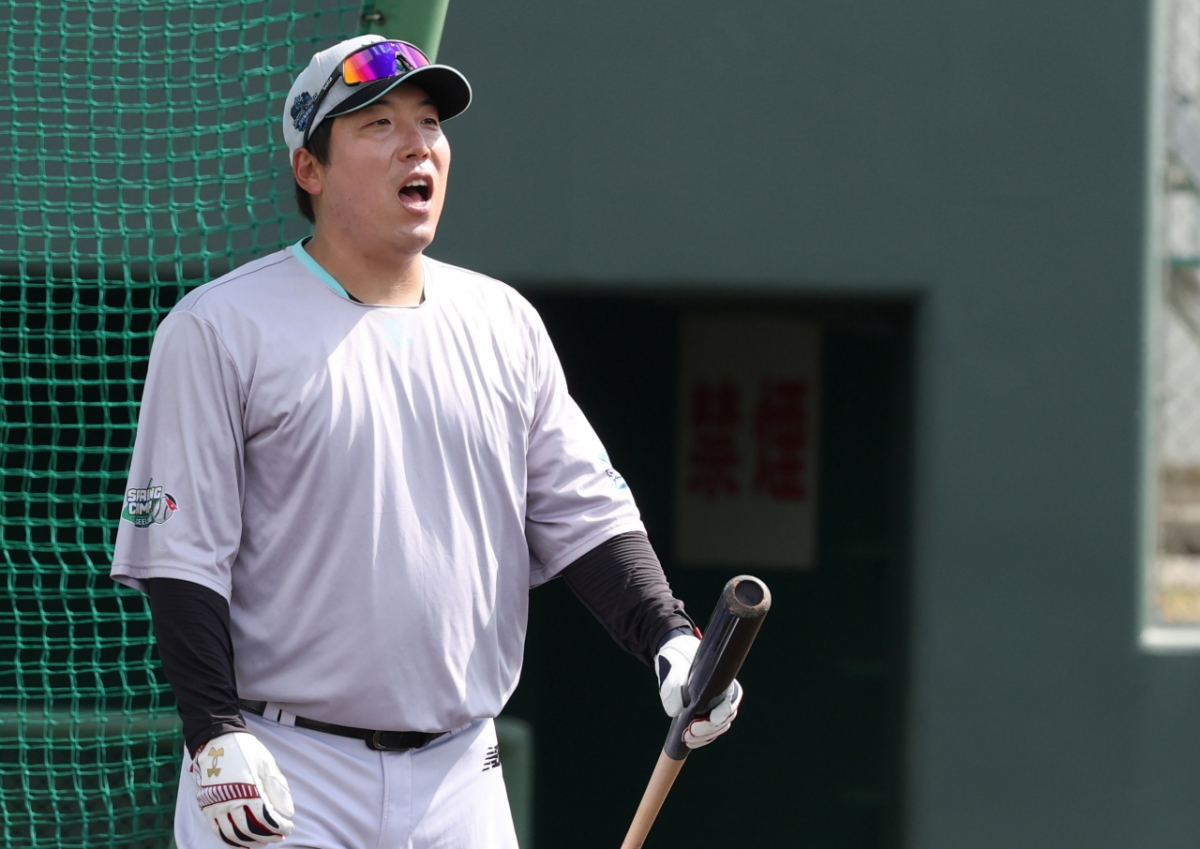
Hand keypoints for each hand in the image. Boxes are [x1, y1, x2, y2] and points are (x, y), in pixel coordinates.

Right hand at [192, 731, 294, 846]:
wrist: (216, 738)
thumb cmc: (246, 750)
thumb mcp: (267, 764)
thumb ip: (277, 790)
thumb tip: (288, 813)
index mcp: (248, 789)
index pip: (266, 818)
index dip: (279, 827)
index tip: (289, 829)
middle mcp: (230, 800)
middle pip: (251, 829)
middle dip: (268, 836)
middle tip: (279, 837)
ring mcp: (216, 805)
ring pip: (233, 834)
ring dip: (251, 841)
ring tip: (264, 841)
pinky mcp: (206, 806)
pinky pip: (218, 830)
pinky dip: (231, 839)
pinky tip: (243, 841)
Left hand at [654, 633, 742, 748]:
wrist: (674, 658)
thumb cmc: (677, 660)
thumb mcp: (672, 669)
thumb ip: (672, 688)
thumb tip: (677, 712)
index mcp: (721, 680)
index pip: (731, 698)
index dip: (724, 711)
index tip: (714, 719)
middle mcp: (723, 695)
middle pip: (725, 718)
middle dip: (709, 728)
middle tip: (690, 733)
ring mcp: (715, 706)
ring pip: (718, 727)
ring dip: (704, 736)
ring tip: (687, 739)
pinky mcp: (705, 715)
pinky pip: (709, 730)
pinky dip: (701, 738)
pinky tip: (690, 741)